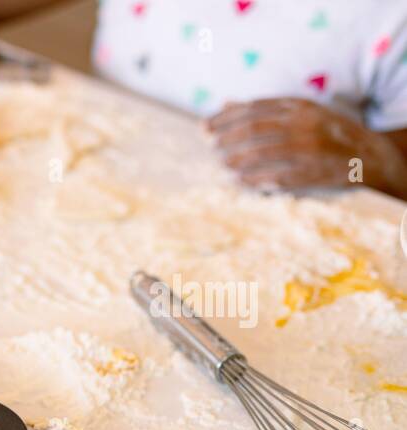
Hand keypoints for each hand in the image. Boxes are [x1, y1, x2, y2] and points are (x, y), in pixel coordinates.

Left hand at [207, 98, 406, 199]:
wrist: (368, 155)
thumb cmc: (325, 132)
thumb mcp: (299, 112)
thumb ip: (264, 108)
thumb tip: (226, 104)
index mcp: (299, 106)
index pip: (254, 108)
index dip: (224, 118)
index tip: (203, 127)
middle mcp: (304, 123)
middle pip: (255, 128)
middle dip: (226, 138)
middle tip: (210, 147)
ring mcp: (311, 147)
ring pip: (264, 152)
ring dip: (237, 159)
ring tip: (221, 165)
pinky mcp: (316, 171)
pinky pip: (279, 176)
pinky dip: (256, 179)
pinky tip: (240, 182)